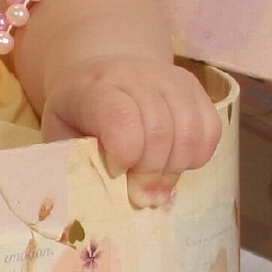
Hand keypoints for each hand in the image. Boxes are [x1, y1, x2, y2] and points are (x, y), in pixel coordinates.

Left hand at [42, 54, 222, 179]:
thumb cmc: (78, 115)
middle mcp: (136, 76)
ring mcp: (170, 79)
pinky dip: (195, 157)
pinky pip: (210, 130)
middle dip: (150, 174)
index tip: (115, 171)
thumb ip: (77, 163)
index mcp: (94, 87)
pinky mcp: (194, 88)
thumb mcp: (61, 135)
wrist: (103, 71)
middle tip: (138, 194)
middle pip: (160, 131)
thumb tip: (106, 200)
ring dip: (174, 170)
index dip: (124, 153)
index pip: (121, 118)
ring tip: (155, 186)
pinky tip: (174, 164)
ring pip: (189, 133)